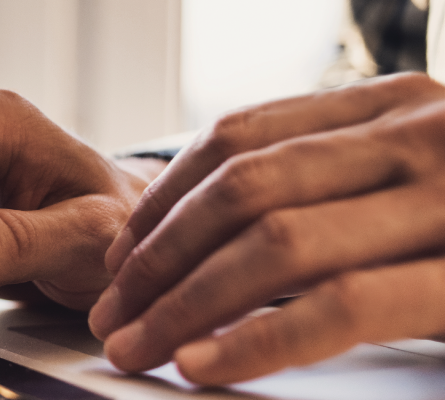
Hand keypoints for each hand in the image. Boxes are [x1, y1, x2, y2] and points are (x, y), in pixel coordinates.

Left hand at [90, 72, 444, 384]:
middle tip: (111, 313)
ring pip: (275, 244)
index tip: (117, 255)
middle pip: (242, 190)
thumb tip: (203, 239)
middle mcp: (417, 136)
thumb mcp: (415, 178)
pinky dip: (257, 340)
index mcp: (392, 106)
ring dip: (184, 304)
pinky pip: (340, 307)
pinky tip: (201, 362)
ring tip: (137, 346)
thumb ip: (332, 184)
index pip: (240, 137)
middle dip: (158, 259)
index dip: (162, 198)